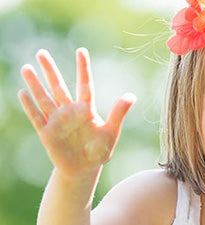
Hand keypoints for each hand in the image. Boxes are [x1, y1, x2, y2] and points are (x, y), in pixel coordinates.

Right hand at [18, 48, 135, 177]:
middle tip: (41, 53)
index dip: (83, 68)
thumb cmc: (99, 151)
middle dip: (50, 70)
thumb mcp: (111, 133)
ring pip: (44, 98)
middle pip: (59, 86)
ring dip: (35, 84)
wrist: (83, 169)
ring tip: (26, 68)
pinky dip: (30, 106)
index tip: (81, 51)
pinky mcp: (47, 132)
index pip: (85, 84)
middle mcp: (70, 111)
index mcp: (86, 109)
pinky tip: (22, 92)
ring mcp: (57, 121)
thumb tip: (131, 96)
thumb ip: (118, 114)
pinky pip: (37, 117)